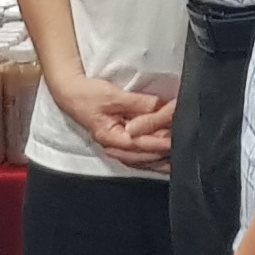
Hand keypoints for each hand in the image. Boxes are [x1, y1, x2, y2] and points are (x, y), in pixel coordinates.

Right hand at [48, 71, 175, 170]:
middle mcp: (114, 147)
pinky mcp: (120, 142)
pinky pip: (139, 155)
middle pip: (144, 155)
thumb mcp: (113, 95)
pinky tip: (166, 161)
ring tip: (179, 158)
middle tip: (184, 145)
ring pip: (143, 159)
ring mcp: (117, 147)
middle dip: (164, 151)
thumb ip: (137, 103)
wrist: (70, 93)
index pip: (140, 144)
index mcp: (111, 137)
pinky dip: (153, 157)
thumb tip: (158, 105)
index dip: (160, 142)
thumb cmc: (87, 95)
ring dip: (161, 158)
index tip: (177, 138)